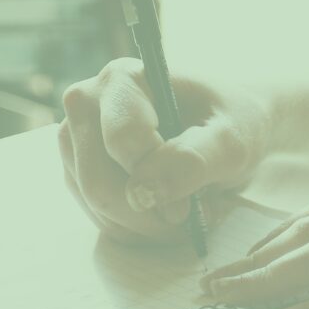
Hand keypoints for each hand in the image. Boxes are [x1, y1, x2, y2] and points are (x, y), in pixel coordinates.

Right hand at [58, 58, 272, 243]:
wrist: (226, 130)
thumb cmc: (232, 124)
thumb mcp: (232, 141)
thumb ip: (193, 160)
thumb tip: (144, 192)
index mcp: (122, 79)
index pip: (122, 141)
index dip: (159, 178)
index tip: (196, 196)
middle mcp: (87, 104)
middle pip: (99, 182)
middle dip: (150, 213)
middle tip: (192, 213)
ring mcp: (76, 141)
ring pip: (97, 207)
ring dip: (147, 224)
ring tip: (185, 209)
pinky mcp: (78, 173)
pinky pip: (100, 219)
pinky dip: (138, 229)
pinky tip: (166, 213)